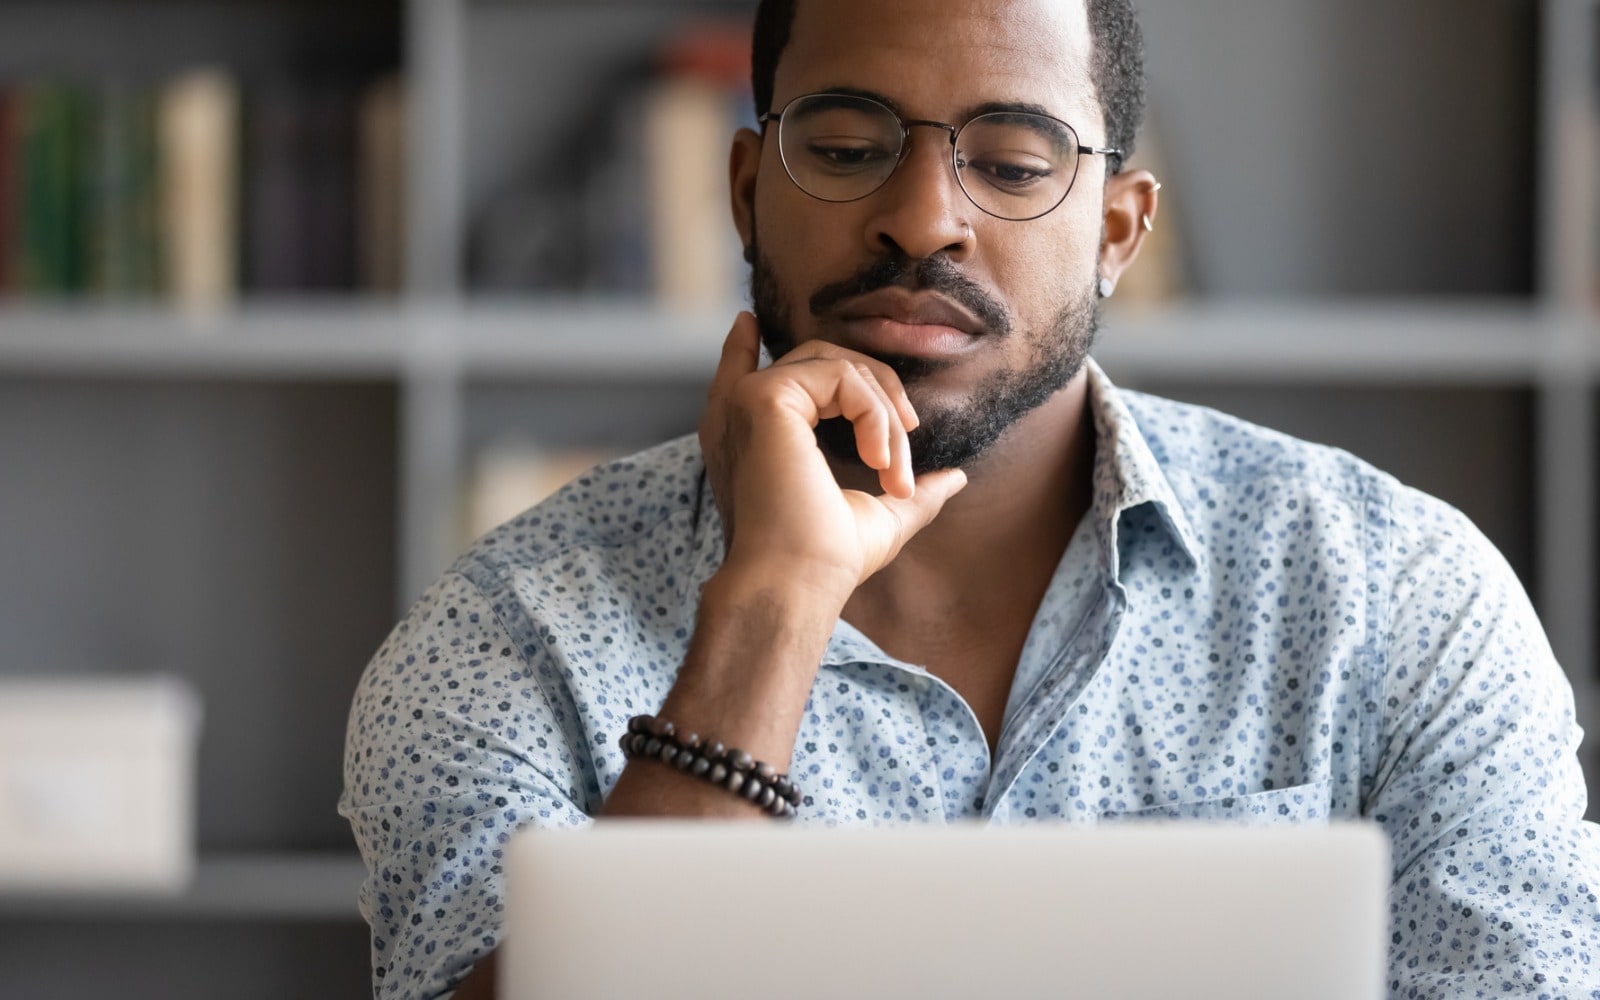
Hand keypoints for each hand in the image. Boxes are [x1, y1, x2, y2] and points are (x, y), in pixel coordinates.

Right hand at [698, 312, 968, 599]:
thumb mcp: (878, 517)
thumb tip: (956, 477)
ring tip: (893, 468)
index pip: (739, 376)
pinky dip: (875, 413)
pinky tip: (880, 459)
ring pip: (837, 365)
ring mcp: (747, 402)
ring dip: (883, 412)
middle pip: (818, 360)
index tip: (748, 323)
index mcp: (749, 440)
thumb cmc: (827, 562)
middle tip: (904, 440)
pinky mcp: (764, 397)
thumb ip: (911, 491)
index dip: (740, 346)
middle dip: (876, 391)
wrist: (796, 584)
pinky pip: (841, 374)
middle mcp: (737, 416)